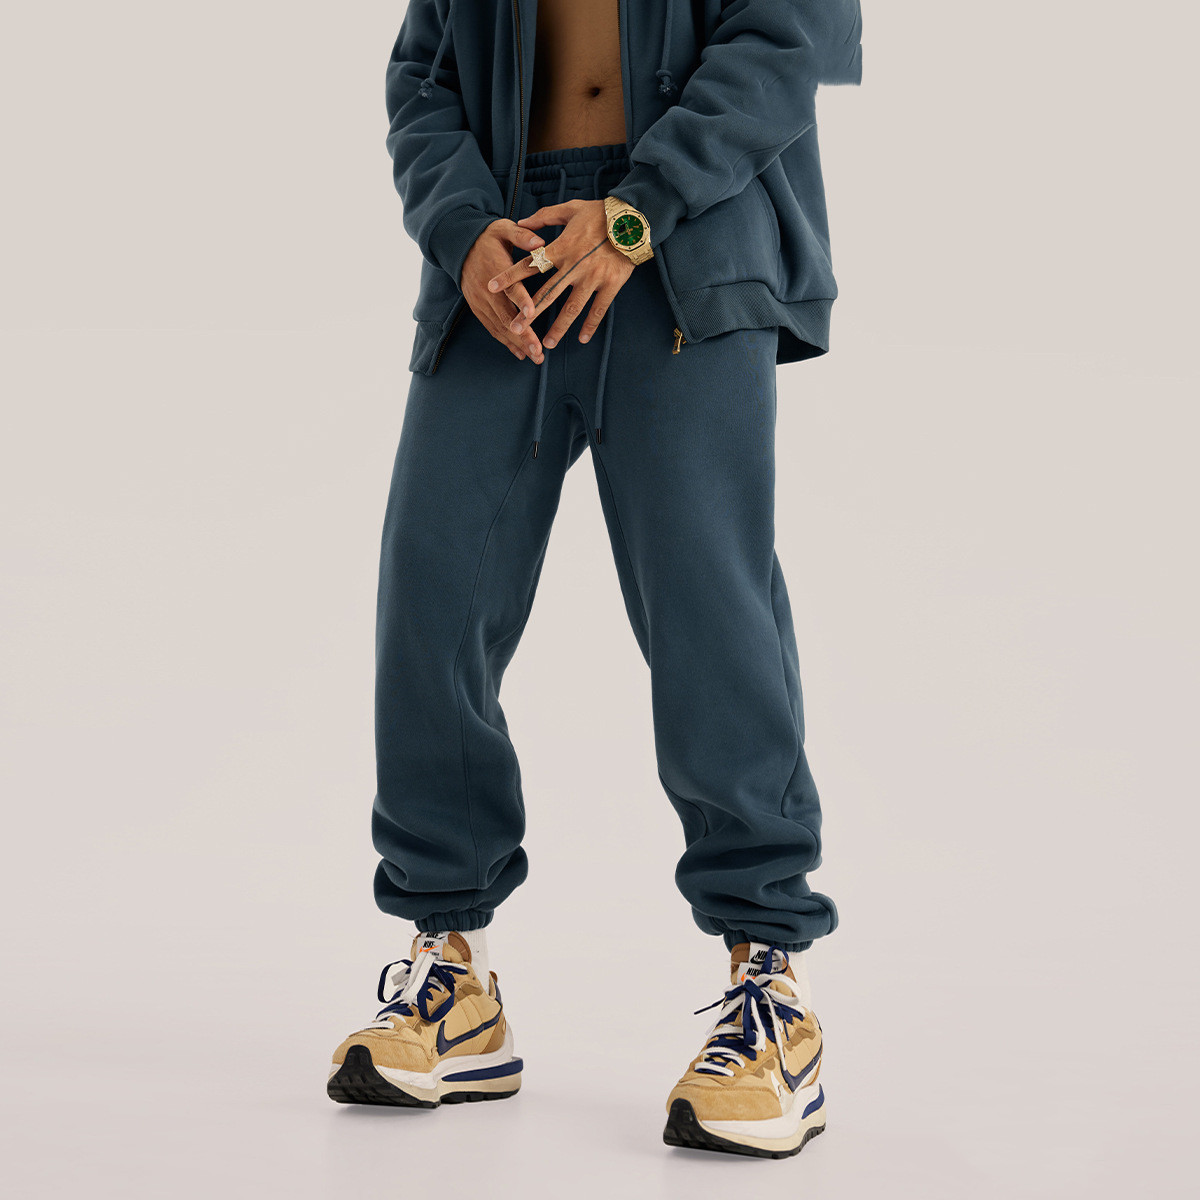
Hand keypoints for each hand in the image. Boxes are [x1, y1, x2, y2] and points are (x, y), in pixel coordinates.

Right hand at [461, 219, 550, 361]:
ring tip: (534, 357)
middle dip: (523, 335)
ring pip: (499, 326)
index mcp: (496, 269)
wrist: (458, 246)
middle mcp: (487, 290)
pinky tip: (520, 353)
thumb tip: (541, 242)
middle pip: (505, 315)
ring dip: (517, 343)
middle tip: (538, 350)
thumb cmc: (487, 237)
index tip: (532, 313)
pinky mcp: (477, 308)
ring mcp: (480, 302)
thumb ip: (522, 235)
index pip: (509, 288)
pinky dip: (506, 342)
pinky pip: (492, 328)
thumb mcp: (503, 228)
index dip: (520, 301)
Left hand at [487, 199, 634, 349]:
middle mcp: (575, 266)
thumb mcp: (570, 209)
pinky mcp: (611, 285)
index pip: (530, 265)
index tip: (492, 287)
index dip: (510, 276)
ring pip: (572, 308)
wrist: (634, 220)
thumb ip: (544, 217)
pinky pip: (599, 309)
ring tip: (547, 343)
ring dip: (558, 327)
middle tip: (514, 329)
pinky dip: (590, 325)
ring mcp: (593, 278)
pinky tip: (581, 338)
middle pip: (547, 294)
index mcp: (562, 248)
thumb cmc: (601, 213)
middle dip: (529, 313)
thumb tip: (522, 223)